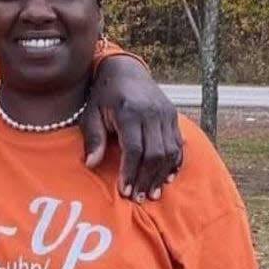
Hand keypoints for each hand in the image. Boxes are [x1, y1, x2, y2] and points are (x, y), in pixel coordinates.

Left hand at [82, 54, 182, 199]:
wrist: (125, 70)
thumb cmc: (103, 95)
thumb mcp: (91, 113)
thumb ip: (93, 138)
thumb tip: (91, 164)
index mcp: (130, 111)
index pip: (135, 149)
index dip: (130, 173)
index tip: (124, 192)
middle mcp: (152, 112)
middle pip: (155, 154)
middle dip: (146, 179)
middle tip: (137, 198)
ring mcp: (166, 113)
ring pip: (169, 151)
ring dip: (161, 175)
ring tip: (152, 194)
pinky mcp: (173, 116)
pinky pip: (178, 144)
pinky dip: (174, 163)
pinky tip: (166, 178)